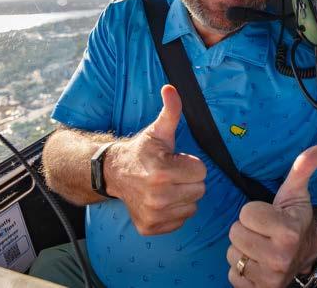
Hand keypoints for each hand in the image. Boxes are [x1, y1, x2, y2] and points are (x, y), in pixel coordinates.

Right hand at [104, 84, 206, 234]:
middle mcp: (158, 196)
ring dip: (183, 196)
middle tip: (172, 173)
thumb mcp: (158, 130)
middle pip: (199, 190)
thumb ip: (171, 110)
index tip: (176, 160)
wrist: (114, 173)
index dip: (190, 164)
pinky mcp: (150, 227)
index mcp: (162, 172)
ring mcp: (154, 214)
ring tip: (167, 185)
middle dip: (189, 179)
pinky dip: (175, 211)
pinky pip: (181, 221)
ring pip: (192, 206)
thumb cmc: (141, 151)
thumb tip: (171, 88)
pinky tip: (162, 199)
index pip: (202, 171)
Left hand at [226, 145, 316, 287]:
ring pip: (232, 254)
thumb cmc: (293, 218)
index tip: (270, 215)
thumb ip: (303, 168)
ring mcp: (269, 279)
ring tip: (260, 245)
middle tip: (263, 231)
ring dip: (242, 248)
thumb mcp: (296, 192)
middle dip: (246, 229)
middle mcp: (279, 258)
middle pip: (234, 233)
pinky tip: (257, 263)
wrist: (303, 254)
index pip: (245, 213)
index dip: (254, 211)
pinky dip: (241, 269)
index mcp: (288, 232)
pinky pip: (233, 275)